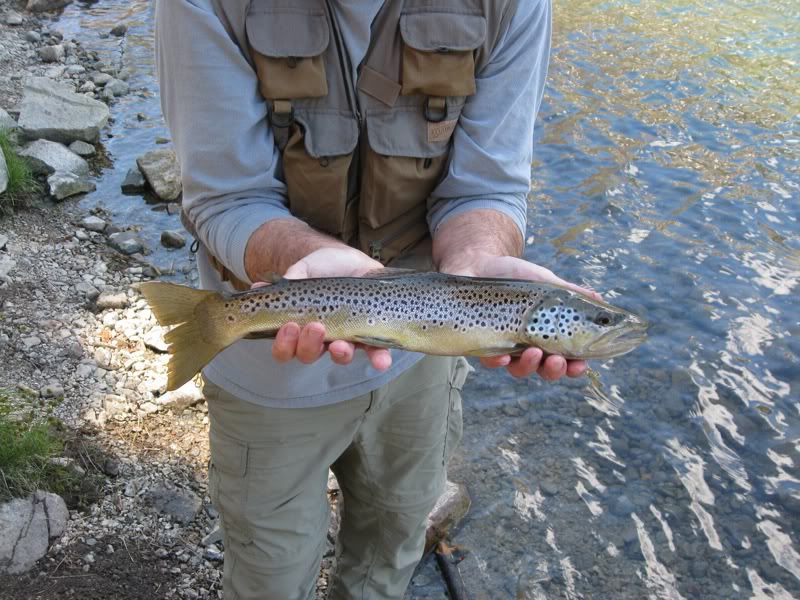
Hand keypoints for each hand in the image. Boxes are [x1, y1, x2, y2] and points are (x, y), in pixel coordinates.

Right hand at [254, 247, 392, 370]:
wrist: (355, 259)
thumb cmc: (324, 266)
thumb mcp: (305, 268)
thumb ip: (288, 280)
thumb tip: (257, 289)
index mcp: (299, 327)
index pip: (285, 349)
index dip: (284, 345)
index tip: (290, 326)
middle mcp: (321, 338)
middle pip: (309, 355)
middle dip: (309, 345)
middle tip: (315, 326)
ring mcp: (346, 338)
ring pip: (340, 357)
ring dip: (340, 354)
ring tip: (341, 344)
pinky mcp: (371, 334)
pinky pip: (376, 353)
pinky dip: (379, 359)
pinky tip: (381, 361)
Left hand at [441, 254, 600, 380]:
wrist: (478, 264)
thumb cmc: (515, 276)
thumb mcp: (546, 282)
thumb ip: (570, 293)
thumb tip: (599, 299)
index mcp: (548, 334)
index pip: (566, 358)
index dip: (574, 367)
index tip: (580, 365)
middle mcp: (529, 345)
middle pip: (545, 370)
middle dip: (554, 370)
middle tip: (556, 361)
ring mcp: (506, 346)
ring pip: (520, 369)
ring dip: (529, 366)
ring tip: (533, 352)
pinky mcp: (483, 344)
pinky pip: (490, 361)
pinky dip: (498, 362)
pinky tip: (503, 356)